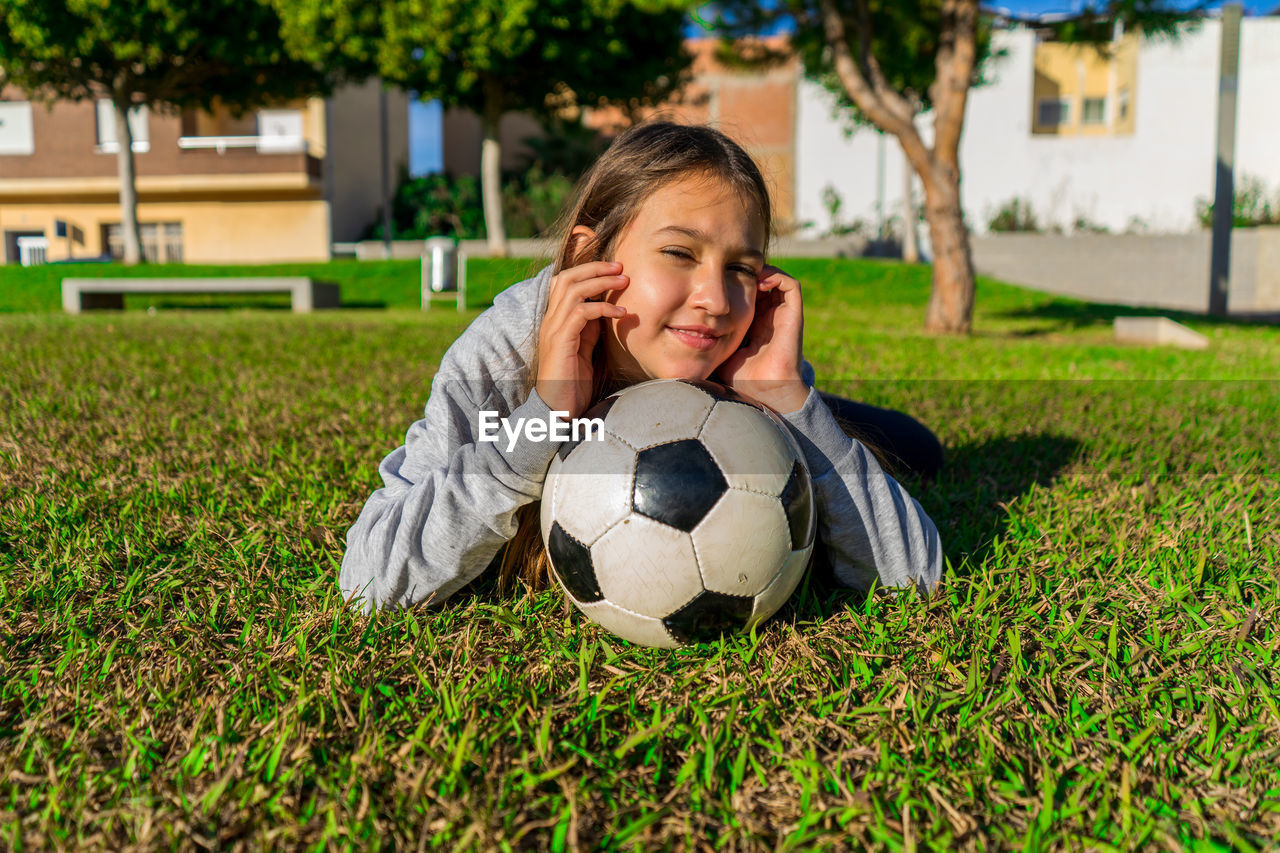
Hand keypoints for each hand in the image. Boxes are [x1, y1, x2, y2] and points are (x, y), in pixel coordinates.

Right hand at [535, 261, 628, 417]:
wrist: (557, 410)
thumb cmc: (571, 383)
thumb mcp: (583, 349)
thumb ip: (589, 329)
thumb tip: (604, 311)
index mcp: (555, 320)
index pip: (564, 282)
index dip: (587, 270)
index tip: (613, 269)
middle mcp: (551, 320)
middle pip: (567, 278)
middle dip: (595, 268)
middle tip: (620, 267)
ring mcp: (554, 329)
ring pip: (573, 290)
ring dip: (601, 282)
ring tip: (624, 281)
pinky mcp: (561, 341)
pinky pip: (581, 313)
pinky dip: (603, 308)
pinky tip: (621, 313)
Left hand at [718, 264, 808, 412]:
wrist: (766, 390)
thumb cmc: (742, 378)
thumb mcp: (719, 351)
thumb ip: (708, 338)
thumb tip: (682, 331)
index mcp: (755, 324)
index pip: (747, 294)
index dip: (734, 282)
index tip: (717, 281)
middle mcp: (770, 317)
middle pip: (760, 282)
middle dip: (746, 273)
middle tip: (728, 271)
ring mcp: (783, 315)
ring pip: (776, 279)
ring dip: (761, 271)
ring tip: (744, 273)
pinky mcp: (793, 315)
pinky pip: (791, 285)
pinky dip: (776, 276)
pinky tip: (757, 280)